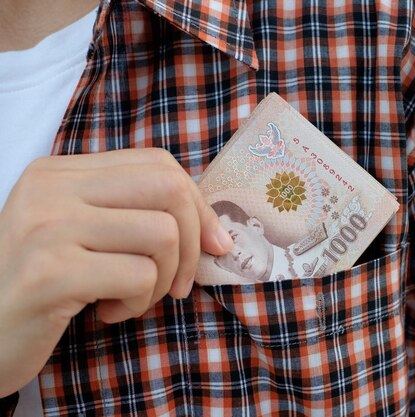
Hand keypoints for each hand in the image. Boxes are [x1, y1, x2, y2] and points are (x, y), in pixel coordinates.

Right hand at [0, 148, 232, 395]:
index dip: (197, 205)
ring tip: (132, 298)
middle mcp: (51, 189)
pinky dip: (139, 302)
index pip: (158, 164)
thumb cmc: (39, 285)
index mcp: (60, 172)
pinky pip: (140, 276)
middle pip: (169, 189)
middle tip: (180, 283)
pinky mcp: (51, 272)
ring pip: (162, 235)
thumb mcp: (80, 234)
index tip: (211, 243)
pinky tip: (108, 311)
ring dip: (164, 279)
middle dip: (193, 242)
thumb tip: (214, 230)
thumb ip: (130, 214)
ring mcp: (48, 227)